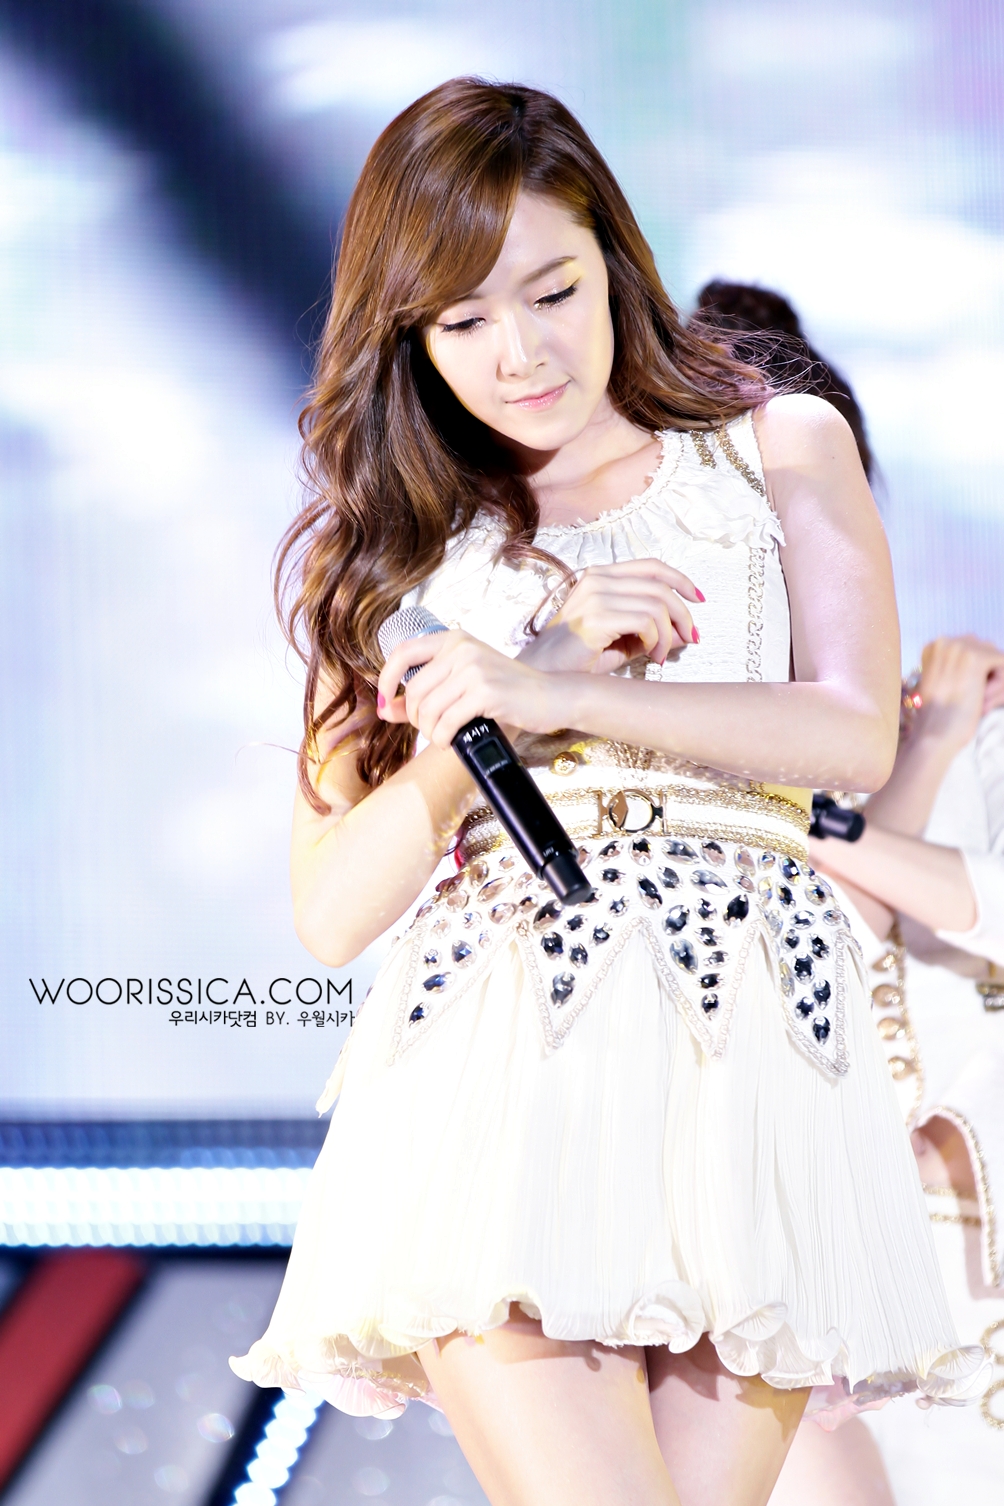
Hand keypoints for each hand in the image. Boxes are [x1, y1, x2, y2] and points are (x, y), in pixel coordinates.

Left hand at [377, 629, 555, 747]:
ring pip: (427, 709)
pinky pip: (446, 723)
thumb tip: (385, 708)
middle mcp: (461, 649)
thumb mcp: (465, 681)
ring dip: (430, 732)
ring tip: (443, 736)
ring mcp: (473, 670)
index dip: (385, 679)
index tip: (385, 702)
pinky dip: (443, 739)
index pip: (403, 652)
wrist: (552, 696)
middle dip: (414, 718)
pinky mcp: (485, 693)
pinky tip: (452, 741)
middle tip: (430, 728)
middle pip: (413, 690)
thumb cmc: (508, 691)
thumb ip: (427, 691)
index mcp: (454, 639)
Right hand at [517, 558, 702, 674]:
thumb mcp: (624, 642)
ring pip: (656, 605)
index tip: (698, 600)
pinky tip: (651, 655)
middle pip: (660, 586)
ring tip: (661, 656)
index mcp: (600, 577)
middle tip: (690, 638)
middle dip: (683, 614)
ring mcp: (595, 596)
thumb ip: (654, 634)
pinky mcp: (596, 618)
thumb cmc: (578, 660)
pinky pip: (645, 622)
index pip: (650, 566)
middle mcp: (597, 580)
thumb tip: (689, 633)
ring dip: (669, 635)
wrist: (545, 675)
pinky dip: (657, 641)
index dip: (680, 580)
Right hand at [911, 635, 1003, 751]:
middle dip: (988, 674)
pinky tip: (983, 698)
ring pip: (995, 657)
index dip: (975, 674)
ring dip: (994, 680)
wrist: (934, 733)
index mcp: (933, 646)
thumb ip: (957, 667)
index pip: (971, 649)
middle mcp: (945, 641)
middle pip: (985, 650)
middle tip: (977, 700)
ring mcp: (960, 647)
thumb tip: (989, 662)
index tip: (966, 693)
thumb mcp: (942, 684)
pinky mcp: (977, 658)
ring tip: (979, 700)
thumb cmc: (937, 716)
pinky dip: (1000, 684)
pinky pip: (1003, 663)